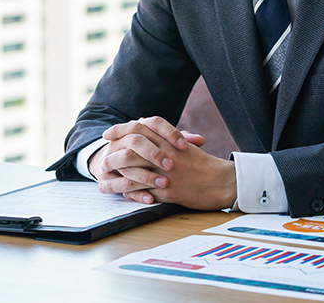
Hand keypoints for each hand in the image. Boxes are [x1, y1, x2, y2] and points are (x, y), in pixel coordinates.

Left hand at [93, 116, 234, 209]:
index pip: (138, 129)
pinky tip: (119, 194)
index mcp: (168, 140)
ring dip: (114, 179)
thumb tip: (147, 130)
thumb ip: (165, 139)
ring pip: (132, 173)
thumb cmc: (204, 164)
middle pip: (129, 150)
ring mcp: (165, 173)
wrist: (223, 181)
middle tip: (101, 162)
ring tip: (102, 183)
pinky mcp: (167, 191)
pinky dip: (128, 192)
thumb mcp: (184, 146)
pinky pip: (142, 191)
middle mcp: (164, 154)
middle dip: (111, 156)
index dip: (119, 130)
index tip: (107, 134)